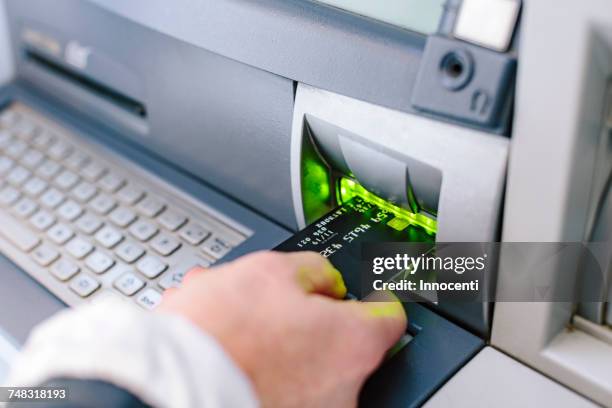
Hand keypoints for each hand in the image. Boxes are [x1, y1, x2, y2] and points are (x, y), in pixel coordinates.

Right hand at [158, 251, 406, 407]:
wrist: (166, 388)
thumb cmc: (218, 335)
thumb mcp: (270, 270)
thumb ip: (315, 270)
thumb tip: (327, 282)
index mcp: (352, 344)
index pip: (390, 315)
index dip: (373, 296)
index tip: (365, 295)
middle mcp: (344, 391)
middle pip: (341, 343)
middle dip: (311, 321)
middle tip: (273, 308)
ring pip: (305, 366)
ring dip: (278, 344)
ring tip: (235, 329)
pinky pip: (284, 389)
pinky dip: (263, 371)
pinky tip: (231, 354)